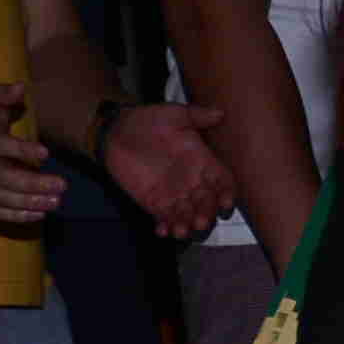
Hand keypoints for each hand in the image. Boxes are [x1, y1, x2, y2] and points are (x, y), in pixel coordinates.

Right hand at [0, 80, 65, 230]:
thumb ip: (3, 94)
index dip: (21, 150)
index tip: (46, 152)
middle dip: (32, 184)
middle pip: (1, 177)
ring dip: (28, 202)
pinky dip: (16, 216)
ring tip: (55, 201)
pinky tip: (39, 214)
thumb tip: (21, 88)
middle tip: (62, 185)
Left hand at [100, 98, 232, 230]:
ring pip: (188, 214)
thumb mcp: (173, 114)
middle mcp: (192, 181)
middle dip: (206, 213)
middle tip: (201, 221)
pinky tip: (163, 231)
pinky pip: (165, 218)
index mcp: (202, 161)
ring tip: (181, 230)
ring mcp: (174, 193)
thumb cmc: (148, 120)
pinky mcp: (154, 202)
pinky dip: (166, 227)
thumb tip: (219, 113)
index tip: (226, 203)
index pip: (222, 181)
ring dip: (187, 224)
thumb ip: (196, 115)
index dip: (227, 193)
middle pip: (207, 202)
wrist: (116, 130)